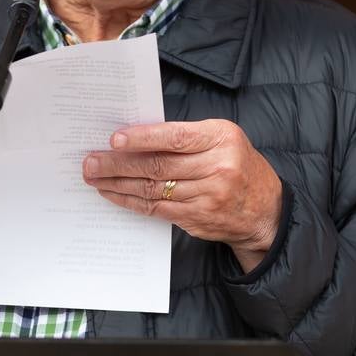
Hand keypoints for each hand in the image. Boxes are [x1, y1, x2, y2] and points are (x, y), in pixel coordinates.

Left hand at [82, 120, 282, 273]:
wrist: (265, 210)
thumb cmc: (237, 165)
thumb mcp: (222, 139)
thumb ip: (186, 138)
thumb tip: (136, 139)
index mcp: (221, 138)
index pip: (176, 138)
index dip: (143, 139)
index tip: (114, 140)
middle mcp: (217, 167)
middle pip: (158, 165)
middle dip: (119, 164)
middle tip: (91, 162)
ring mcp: (207, 196)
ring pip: (153, 189)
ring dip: (118, 184)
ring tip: (94, 177)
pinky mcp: (197, 218)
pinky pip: (156, 209)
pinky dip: (131, 201)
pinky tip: (113, 194)